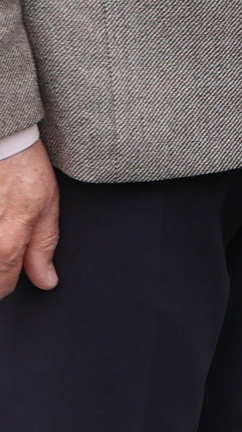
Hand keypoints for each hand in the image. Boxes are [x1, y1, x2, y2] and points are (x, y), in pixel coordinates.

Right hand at [0, 138, 59, 297]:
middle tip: (2, 242)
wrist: (1, 144)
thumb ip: (43, 247)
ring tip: (0, 222)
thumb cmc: (23, 170)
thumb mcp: (47, 206)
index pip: (2, 287)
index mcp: (5, 245)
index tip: (12, 269)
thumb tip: (45, 280)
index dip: (10, 281)